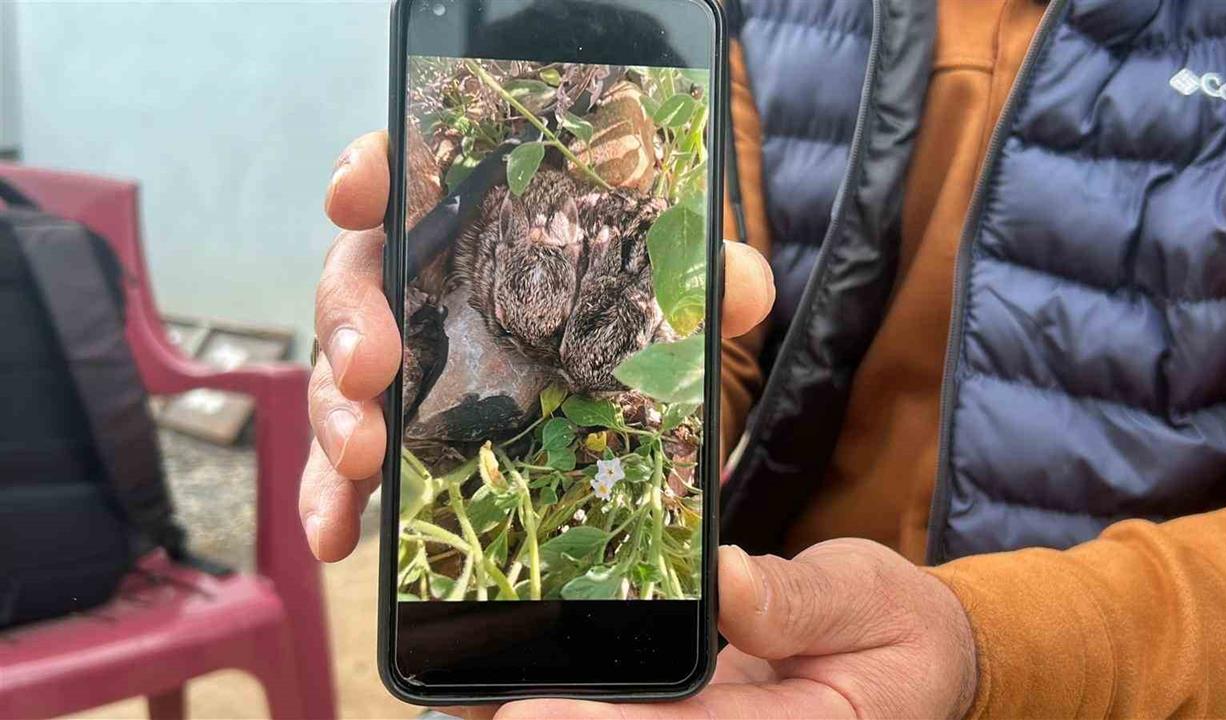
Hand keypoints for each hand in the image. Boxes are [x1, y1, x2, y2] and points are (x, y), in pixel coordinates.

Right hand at [299, 131, 775, 560]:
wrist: (620, 408)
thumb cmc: (630, 325)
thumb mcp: (672, 302)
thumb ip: (704, 282)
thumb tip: (740, 286)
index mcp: (481, 224)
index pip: (414, 174)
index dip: (374, 170)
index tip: (356, 195)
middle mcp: (427, 283)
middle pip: (359, 276)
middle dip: (348, 315)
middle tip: (372, 364)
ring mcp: (405, 360)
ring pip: (341, 371)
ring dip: (336, 414)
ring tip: (360, 460)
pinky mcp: (398, 434)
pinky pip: (347, 460)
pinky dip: (333, 495)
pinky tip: (338, 536)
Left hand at [490, 540, 977, 718]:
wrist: (914, 661)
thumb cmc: (895, 629)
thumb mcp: (866, 599)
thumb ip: (798, 601)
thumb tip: (726, 581)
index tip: (525, 714)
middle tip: (469, 705)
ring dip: (552, 718)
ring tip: (459, 699)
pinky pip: (639, 718)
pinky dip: (577, 707)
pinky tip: (502, 691)